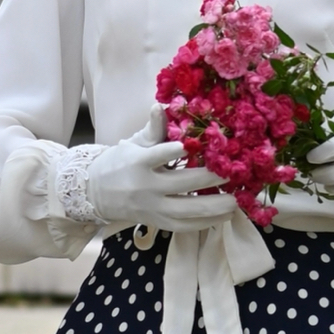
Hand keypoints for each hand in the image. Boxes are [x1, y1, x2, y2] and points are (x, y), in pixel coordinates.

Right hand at [83, 116, 236, 230]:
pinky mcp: (157, 222)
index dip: (171, 151)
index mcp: (137, 162)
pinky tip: (225, 216)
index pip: (156, 156)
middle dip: (209, 178)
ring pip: (186, 210)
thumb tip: (159, 107)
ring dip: (214, 206)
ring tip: (236, 201)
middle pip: (180, 184)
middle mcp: (145, 187)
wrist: (97, 193)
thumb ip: (153, 130)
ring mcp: (152, 208)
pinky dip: (207, 222)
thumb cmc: (122, 162)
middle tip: (233, 172)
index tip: (189, 145)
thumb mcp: (134, 143)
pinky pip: (185, 226)